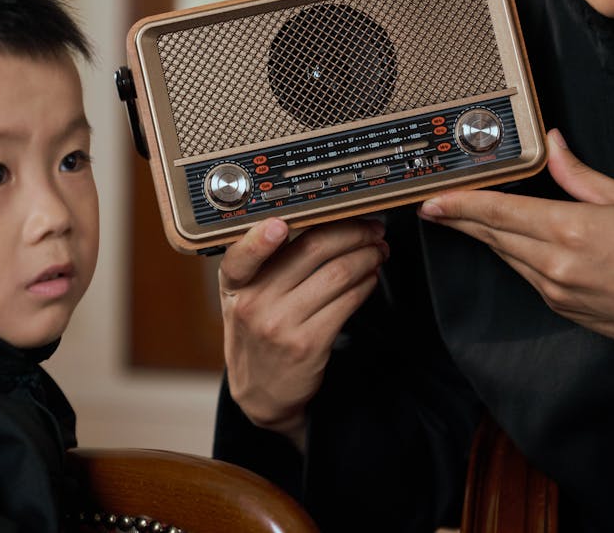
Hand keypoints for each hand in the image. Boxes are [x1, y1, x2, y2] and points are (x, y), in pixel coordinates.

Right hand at [219, 217, 387, 448]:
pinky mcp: (308, 344)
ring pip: (338, 273)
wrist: (260, 392)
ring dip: (367, 256)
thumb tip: (312, 220)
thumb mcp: (242, 296)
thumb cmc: (255, 332)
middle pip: (312, 250)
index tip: (278, 225)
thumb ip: (260, 262)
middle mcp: (254, 303)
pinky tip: (371, 277)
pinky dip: (366, 283)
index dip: (259, 240)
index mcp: (235, 284)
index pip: (241, 256)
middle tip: (371, 229)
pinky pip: (347, 302)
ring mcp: (280, 326)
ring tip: (378, 251)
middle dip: (352, 232)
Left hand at [418, 129, 613, 369]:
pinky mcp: (562, 308)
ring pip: (507, 257)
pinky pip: (526, 277)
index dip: (459, 205)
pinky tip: (512, 244)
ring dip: (486, 237)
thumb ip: (578, 174)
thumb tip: (553, 144)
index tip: (433, 200)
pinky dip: (515, 257)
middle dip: (461, 220)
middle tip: (434, 206)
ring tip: (465, 219)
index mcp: (569, 230)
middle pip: (493, 236)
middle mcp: (555, 264)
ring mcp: (556, 291)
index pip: (498, 214)